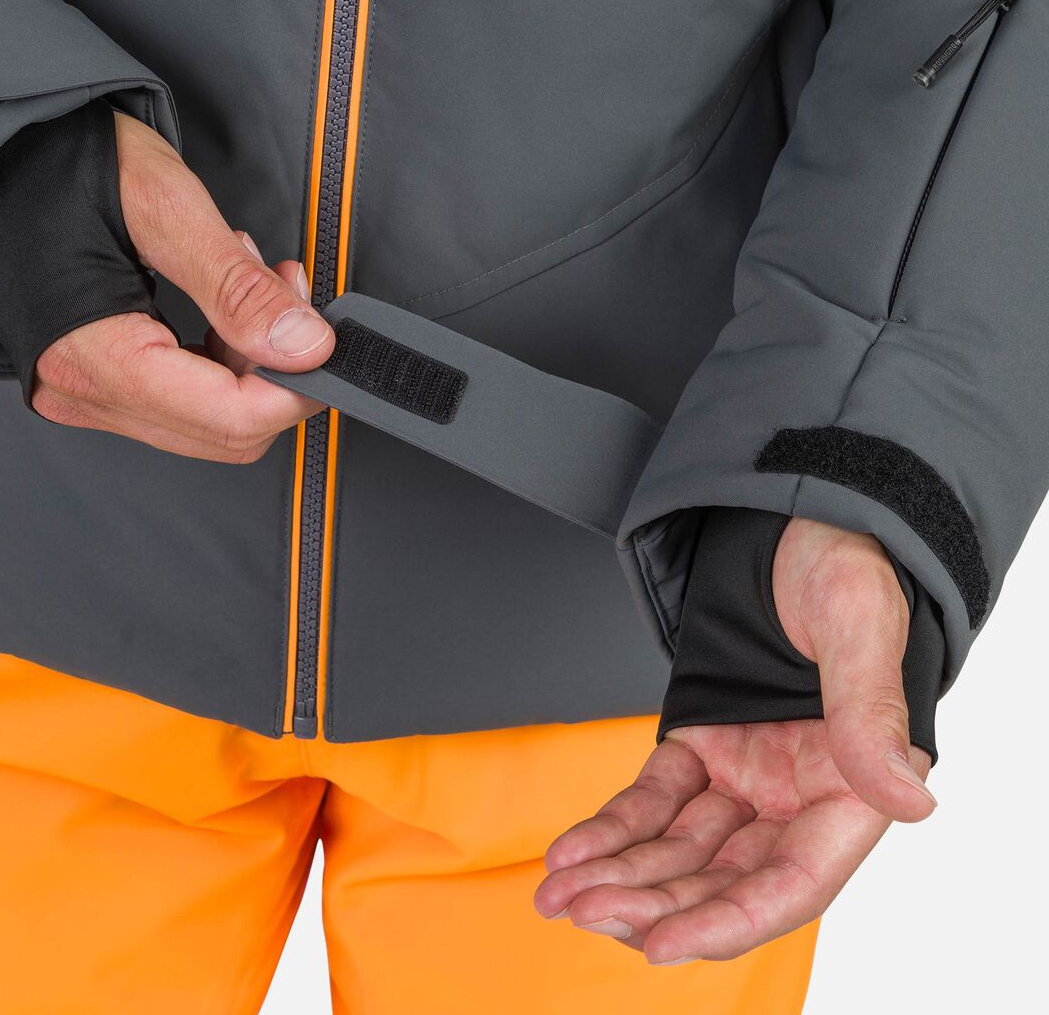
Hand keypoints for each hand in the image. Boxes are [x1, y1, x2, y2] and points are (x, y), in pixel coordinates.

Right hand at [32, 112, 332, 459]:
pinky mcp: (96, 380)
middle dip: (276, 368)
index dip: (296, 388)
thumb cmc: (52, 165)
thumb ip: (236, 286)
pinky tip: (222, 298)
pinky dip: (220, 356)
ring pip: (209, 419)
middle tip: (286, 291)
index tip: (325, 339)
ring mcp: (86, 393)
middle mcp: (84, 393)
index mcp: (94, 359)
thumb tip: (305, 347)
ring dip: (251, 357)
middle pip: (226, 432)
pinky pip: (182, 398)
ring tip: (251, 277)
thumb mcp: (162, 207)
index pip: (230, 420)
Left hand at [534, 516, 936, 962]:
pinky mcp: (705, 748)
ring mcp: (749, 775)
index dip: (726, 920)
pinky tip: (570, 852)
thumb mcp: (859, 626)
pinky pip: (655, 799)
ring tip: (561, 895)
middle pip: (722, 878)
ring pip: (681, 849)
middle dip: (653, 903)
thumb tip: (908, 796)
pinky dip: (612, 827)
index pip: (791, 882)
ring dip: (622, 875)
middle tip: (586, 911)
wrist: (797, 528)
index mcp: (851, 785)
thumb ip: (871, 714)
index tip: (661, 942)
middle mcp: (799, 794)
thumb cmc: (842, 569)